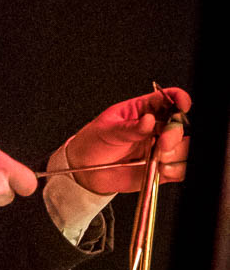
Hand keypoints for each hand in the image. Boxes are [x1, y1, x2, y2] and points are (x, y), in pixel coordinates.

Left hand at [66, 87, 190, 193]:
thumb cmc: (93, 143)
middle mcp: (155, 129)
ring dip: (177, 154)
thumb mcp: (107, 130)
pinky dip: (175, 170)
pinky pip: (180, 170)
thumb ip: (129, 128)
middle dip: (175, 134)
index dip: (178, 99)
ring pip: (184, 148)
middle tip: (162, 143)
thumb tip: (148, 120)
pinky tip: (161, 169)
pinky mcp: (161, 168)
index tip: (182, 105)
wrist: (85, 171)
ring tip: (159, 159)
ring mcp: (159, 149)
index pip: (167, 99)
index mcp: (143, 111)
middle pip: (179, 126)